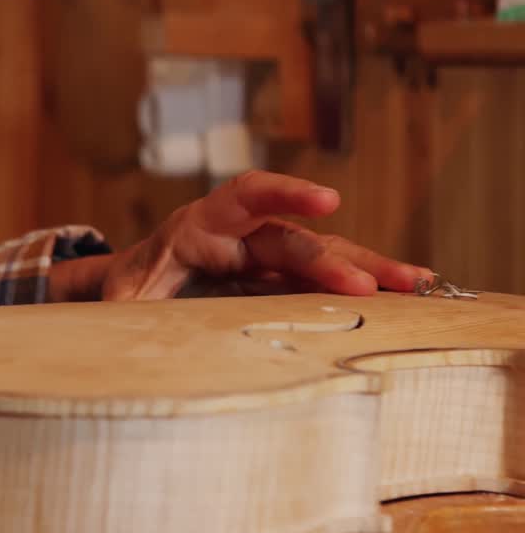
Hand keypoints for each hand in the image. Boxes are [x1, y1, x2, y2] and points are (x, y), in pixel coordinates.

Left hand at [50, 171, 430, 301]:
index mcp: (198, 227)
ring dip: (365, 270)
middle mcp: (239, 235)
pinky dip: (359, 286)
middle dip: (334, 259)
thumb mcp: (116, 304)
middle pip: (294, 238)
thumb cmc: (125, 291)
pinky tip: (402, 296)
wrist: (131, 286)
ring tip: (415, 284)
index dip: (285, 194)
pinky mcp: (278, 279)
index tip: (326, 201)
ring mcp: (263, 256)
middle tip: (374, 285)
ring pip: (319, 257)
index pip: (245, 197)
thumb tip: (118, 338)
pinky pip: (320, 281)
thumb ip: (122, 316)